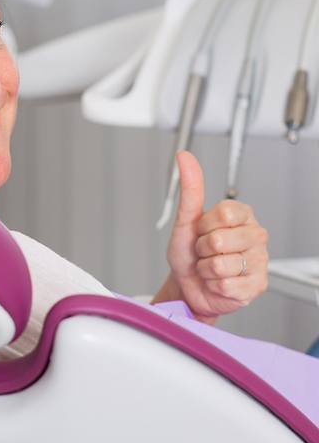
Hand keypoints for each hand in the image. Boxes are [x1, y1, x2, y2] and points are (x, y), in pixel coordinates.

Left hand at [163, 151, 268, 322]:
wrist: (188, 284)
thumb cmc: (189, 252)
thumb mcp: (186, 220)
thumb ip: (190, 188)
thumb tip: (185, 157)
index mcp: (242, 215)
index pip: (224, 213)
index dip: (203, 225)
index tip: (201, 230)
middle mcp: (255, 236)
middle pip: (219, 240)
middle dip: (202, 249)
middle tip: (204, 252)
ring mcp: (259, 261)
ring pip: (220, 265)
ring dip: (206, 269)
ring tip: (210, 267)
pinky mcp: (256, 285)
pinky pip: (226, 285)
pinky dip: (213, 285)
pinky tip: (217, 281)